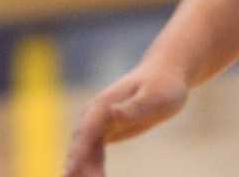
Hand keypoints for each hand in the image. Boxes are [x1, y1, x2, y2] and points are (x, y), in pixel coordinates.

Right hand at [63, 61, 189, 176]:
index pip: (85, 135)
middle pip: (80, 148)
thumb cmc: (164, 84)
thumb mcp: (153, 97)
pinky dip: (92, 170)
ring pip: (85, 154)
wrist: (167, 73)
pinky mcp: (104, 133)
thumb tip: (108, 113)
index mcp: (102, 106)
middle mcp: (93, 115)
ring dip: (84, 173)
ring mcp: (97, 124)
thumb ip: (131, 108)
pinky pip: (94, 156)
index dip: (78, 156)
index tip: (71, 174)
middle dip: (79, 170)